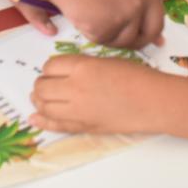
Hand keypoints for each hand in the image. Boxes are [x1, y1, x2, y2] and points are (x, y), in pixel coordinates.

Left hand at [31, 55, 165, 133]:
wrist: (153, 101)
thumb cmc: (136, 77)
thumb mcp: (106, 60)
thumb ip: (82, 65)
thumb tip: (64, 73)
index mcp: (82, 67)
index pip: (50, 65)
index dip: (50, 68)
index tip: (54, 70)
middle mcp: (75, 88)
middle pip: (42, 86)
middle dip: (41, 84)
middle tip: (46, 84)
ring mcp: (78, 110)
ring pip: (44, 106)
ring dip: (39, 101)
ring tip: (40, 98)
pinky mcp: (83, 126)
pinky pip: (55, 125)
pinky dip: (42, 121)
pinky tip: (35, 118)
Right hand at [36, 0, 164, 48]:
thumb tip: (139, 14)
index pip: (156, 3)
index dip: (147, 19)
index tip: (144, 30)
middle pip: (153, 26)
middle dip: (140, 38)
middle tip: (126, 42)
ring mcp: (130, 9)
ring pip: (127, 38)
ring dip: (110, 35)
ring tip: (89, 15)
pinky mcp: (110, 25)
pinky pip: (105, 40)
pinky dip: (92, 33)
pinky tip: (80, 14)